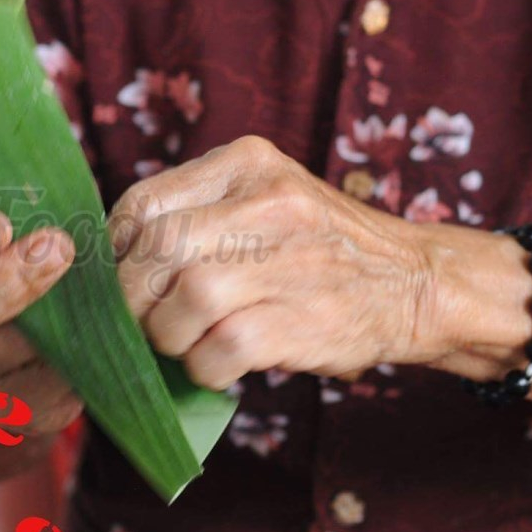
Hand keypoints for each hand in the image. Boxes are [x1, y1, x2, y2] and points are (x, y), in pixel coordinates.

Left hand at [108, 136, 441, 389]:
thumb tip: (114, 260)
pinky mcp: (299, 320)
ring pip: (183, 299)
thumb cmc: (322, 248)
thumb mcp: (268, 198)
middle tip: (146, 320)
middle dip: (134, 297)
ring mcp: (288, 261)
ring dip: (167, 335)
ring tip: (186, 342)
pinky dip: (204, 368)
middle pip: (157, 250)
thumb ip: (200, 213)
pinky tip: (220, 365)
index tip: (124, 277)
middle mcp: (269, 202)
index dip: (117, 250)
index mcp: (249, 163)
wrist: (417, 283)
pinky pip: (218, 351)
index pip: (144, 203)